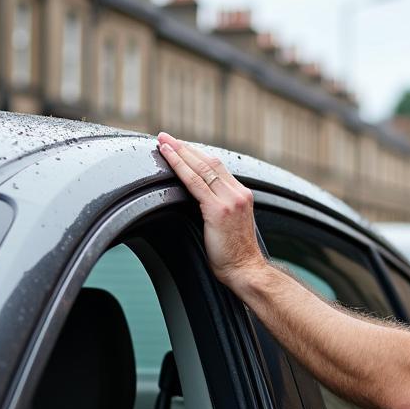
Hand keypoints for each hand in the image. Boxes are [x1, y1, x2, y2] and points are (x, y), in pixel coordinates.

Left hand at [156, 133, 265, 289]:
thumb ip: (219, 210)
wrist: (247, 271)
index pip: (218, 167)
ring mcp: (230, 200)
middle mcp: (239, 194)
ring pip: (201, 167)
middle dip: (185, 147)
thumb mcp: (229, 227)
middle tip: (165, 136)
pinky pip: (194, 182)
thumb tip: (199, 205)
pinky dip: (179, 166)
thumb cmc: (236, 257)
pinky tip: (167, 156)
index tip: (181, 147)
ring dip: (179, 152)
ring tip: (162, 141)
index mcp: (243, 196)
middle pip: (209, 162)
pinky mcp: (218, 210)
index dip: (197, 155)